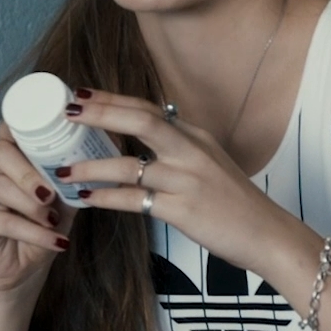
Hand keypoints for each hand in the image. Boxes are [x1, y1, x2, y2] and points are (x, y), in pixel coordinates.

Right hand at [0, 123, 73, 298]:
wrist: (26, 267)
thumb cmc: (45, 224)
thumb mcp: (67, 197)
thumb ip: (75, 174)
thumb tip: (101, 150)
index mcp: (10, 155)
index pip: (10, 128)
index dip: (26, 127)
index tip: (54, 134)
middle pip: (0, 152)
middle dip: (30, 171)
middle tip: (51, 193)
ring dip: (32, 204)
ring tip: (53, 219)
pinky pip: (4, 221)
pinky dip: (34, 232)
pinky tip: (55, 241)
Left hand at [58, 89, 305, 274]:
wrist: (268, 235)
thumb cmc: (236, 203)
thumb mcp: (211, 164)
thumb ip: (180, 150)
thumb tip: (147, 138)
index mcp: (195, 136)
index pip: (147, 108)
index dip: (111, 100)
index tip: (80, 95)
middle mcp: (191, 150)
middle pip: (139, 119)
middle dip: (99, 113)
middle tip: (65, 112)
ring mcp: (187, 179)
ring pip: (128, 164)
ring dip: (90, 167)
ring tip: (62, 170)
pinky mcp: (182, 209)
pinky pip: (133, 200)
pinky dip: (106, 198)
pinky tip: (86, 199)